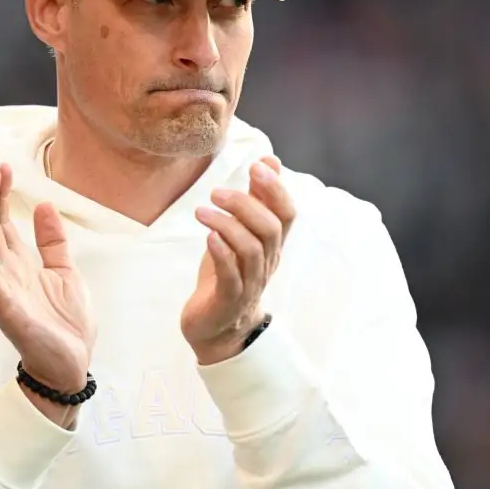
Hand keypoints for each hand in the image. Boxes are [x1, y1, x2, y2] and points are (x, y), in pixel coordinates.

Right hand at [0, 164, 95, 396]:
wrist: (71, 364)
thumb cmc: (67, 324)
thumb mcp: (66, 272)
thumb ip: (53, 242)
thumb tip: (44, 205)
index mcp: (22, 264)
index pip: (5, 223)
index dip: (3, 196)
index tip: (3, 168)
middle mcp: (7, 272)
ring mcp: (2, 288)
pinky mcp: (4, 305)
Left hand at [181, 156, 295, 363]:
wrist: (216, 328)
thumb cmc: (228, 274)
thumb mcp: (241, 232)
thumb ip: (255, 199)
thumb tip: (270, 160)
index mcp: (272, 245)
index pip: (287, 213)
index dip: (277, 189)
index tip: (256, 166)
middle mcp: (267, 263)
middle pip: (270, 228)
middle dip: (245, 204)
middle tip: (216, 192)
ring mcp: (250, 283)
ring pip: (251, 249)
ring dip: (227, 225)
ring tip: (202, 212)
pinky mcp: (229, 299)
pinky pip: (231, 274)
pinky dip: (221, 252)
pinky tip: (208, 237)